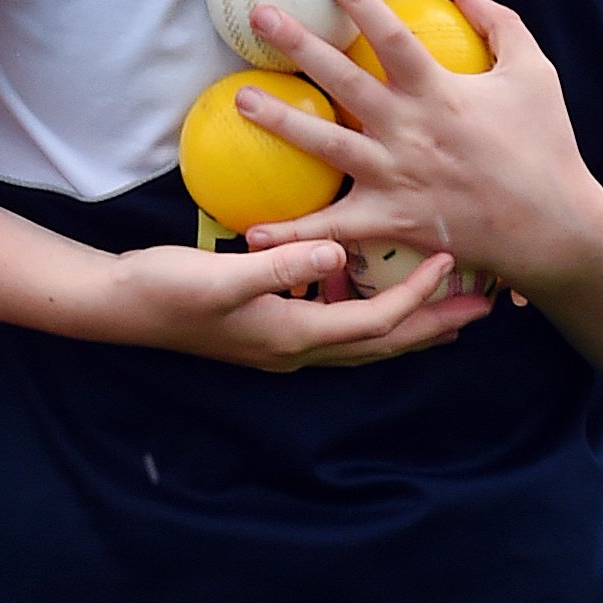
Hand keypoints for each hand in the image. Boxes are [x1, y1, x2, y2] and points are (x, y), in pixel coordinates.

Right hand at [108, 240, 491, 370]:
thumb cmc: (167, 288)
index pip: (375, 321)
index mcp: (292, 337)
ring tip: (444, 302)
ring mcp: (282, 343)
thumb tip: (335, 254)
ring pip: (362, 338)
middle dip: (433, 325)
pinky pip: (336, 323)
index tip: (451, 260)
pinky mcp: (269, 327)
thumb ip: (280, 266)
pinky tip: (367, 284)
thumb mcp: (223, 275)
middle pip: (381, 343)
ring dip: (407, 322)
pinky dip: (367, 310)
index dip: (417, 296)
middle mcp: (295, 348)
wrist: (119, 306)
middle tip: (484, 309)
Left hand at [238, 0, 598, 291]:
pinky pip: (335, 228)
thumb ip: (501, 24)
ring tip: (241, 98)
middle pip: (344, 81)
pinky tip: (254, 230)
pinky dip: (295, 233)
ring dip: (281, 122)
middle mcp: (410, 130)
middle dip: (299, 45)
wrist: (556, 229)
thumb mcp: (534, 74)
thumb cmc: (546, 147)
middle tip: (259, 15)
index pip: (391, 33)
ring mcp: (396, 177)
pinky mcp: (392, 221)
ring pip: (327, 146)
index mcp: (440, 91)